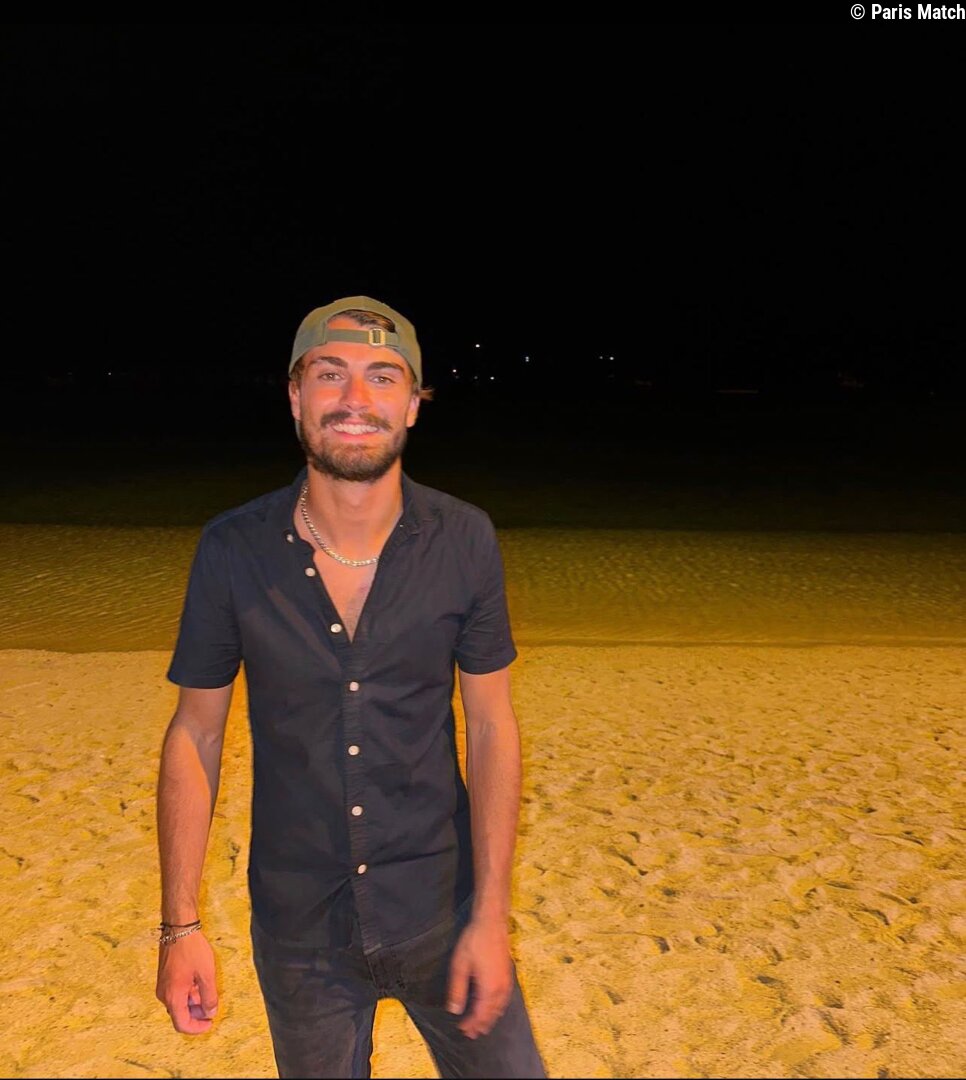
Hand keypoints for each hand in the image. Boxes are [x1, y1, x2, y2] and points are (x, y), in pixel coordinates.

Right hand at [155, 931, 218, 1033]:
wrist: (178, 928)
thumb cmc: (192, 950)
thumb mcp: (206, 974)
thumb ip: (209, 996)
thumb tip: (210, 1012)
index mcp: (173, 997)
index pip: (182, 1024)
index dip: (197, 1028)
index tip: (210, 1023)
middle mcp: (164, 995)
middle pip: (180, 1014)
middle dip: (196, 1014)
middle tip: (212, 1008)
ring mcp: (163, 986)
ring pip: (178, 1003)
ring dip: (193, 1003)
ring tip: (208, 993)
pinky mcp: (165, 977)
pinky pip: (176, 992)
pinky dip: (188, 993)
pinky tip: (200, 983)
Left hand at [445, 917, 512, 1038]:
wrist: (492, 922)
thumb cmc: (474, 942)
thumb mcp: (460, 965)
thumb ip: (457, 989)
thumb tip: (454, 1011)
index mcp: (489, 989)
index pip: (480, 1015)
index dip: (471, 1024)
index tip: (461, 1029)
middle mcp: (501, 989)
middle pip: (492, 1014)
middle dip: (481, 1025)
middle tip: (471, 1033)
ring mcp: (507, 982)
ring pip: (500, 1008)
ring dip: (490, 1018)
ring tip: (480, 1024)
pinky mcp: (508, 975)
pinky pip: (504, 999)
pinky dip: (497, 1008)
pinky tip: (491, 1006)